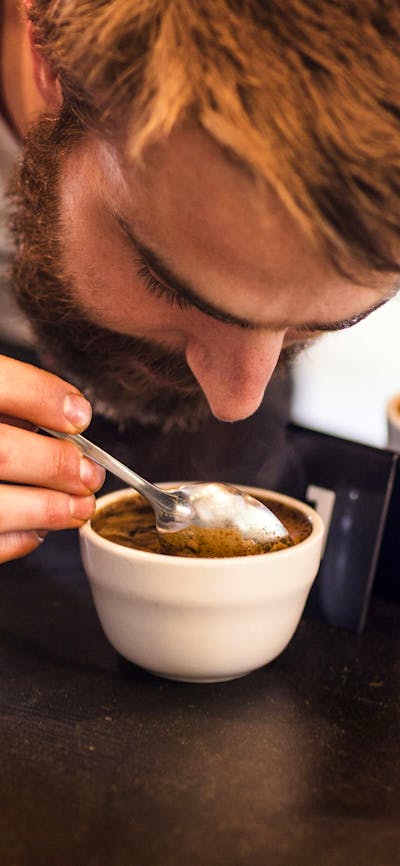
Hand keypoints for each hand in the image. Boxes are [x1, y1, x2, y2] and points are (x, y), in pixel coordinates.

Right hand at [0, 355, 104, 563]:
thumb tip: (61, 416)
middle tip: (88, 472)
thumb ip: (3, 398)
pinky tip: (33, 529)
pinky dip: (14, 539)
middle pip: (1, 451)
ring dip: (46, 509)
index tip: (78, 415)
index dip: (42, 396)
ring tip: (76, 507)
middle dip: (56, 464)